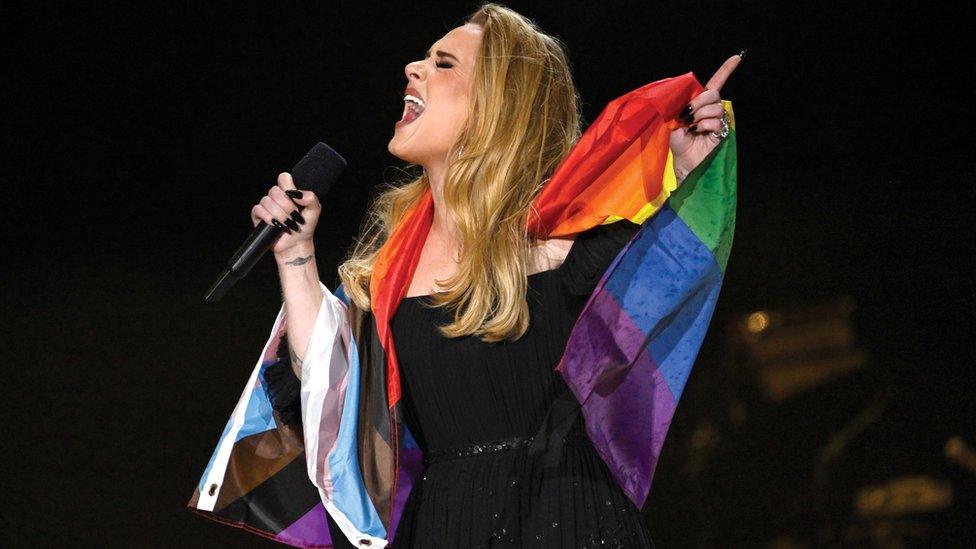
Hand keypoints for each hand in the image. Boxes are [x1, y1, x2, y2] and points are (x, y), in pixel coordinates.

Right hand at [250, 172, 322, 254]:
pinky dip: (268, 217)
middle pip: (275, 190)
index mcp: (288, 192)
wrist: (296, 244)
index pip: (283, 178)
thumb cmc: (305, 227)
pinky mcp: (258, 216)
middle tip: (294, 215)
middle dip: (286, 205)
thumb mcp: (314, 211)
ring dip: (279, 214)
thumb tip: (297, 193)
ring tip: (287, 224)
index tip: (295, 198)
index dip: (288, 185)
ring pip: (267, 200)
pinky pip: (258, 209)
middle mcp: (276, 197)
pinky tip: (276, 224)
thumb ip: (311, 198)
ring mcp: (266, 206)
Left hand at [670, 52, 743, 181]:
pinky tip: (698, 132)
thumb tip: (689, 98)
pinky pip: (716, 122)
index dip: (726, 70)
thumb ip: (681, 105)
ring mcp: (718, 119)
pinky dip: (705, 126)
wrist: (682, 159)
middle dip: (698, 102)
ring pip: (715, 107)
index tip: (737, 57)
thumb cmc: (677, 139)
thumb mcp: (674, 118)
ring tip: (691, 126)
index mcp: (700, 102)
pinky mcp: (722, 131)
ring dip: (700, 116)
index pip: (716, 82)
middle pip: (713, 93)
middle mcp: (712, 108)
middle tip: (687, 114)